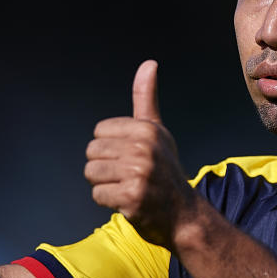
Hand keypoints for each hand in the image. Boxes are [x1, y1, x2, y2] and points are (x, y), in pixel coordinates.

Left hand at [85, 60, 194, 247]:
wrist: (184, 214)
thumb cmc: (165, 171)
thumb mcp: (157, 131)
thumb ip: (146, 98)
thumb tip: (149, 63)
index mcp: (146, 129)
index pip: (99, 133)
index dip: (111, 149)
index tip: (132, 158)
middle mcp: (144, 148)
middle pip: (92, 153)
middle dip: (105, 168)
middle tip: (129, 176)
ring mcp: (139, 173)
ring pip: (92, 174)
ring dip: (106, 185)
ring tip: (129, 188)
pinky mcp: (132, 197)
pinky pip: (98, 195)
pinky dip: (110, 202)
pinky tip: (130, 203)